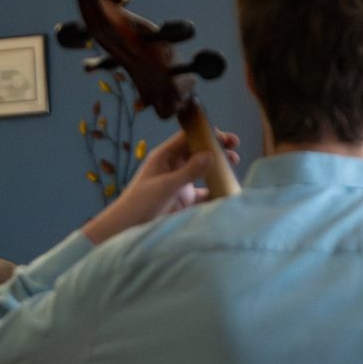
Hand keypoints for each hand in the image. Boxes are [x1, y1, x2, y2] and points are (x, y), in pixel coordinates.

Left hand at [82, 128, 239, 244]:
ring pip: (204, 172)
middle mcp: (174, 167)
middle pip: (199, 153)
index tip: (226, 138)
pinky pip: (205, 193)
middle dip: (217, 150)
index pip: (188, 138)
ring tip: (234, 167)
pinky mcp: (185, 201)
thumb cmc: (140, 203)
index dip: (207, 134)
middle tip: (235, 150)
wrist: (127, 229)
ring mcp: (180, 184)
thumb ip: (189, 171)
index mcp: (165, 157)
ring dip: (218, 170)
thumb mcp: (165, 186)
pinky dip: (216, 191)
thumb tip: (211, 154)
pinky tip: (228, 191)